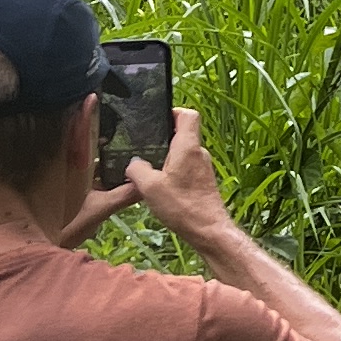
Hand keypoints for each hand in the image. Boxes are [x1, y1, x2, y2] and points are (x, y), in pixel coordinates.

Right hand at [63, 104, 232, 252]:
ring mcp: (202, 168)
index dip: (172, 111)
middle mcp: (198, 153)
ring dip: (167, 157)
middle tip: (144, 146)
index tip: (156, 119)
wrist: (207, 230)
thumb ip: (137, 169)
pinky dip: (173, 171)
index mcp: (188, 146)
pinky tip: (160, 185)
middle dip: (163, 137)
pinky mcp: (202, 181)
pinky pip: (186, 167)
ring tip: (149, 169)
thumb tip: (133, 163)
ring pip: (183, 152)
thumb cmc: (182, 206)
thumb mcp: (149, 187)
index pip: (188, 114)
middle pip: (183, 133)